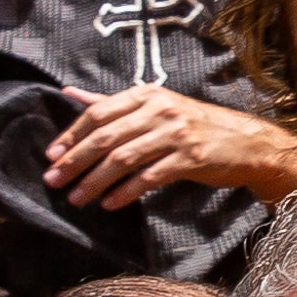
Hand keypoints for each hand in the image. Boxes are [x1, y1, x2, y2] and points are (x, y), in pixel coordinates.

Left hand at [44, 81, 296, 207]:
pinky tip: (110, 204)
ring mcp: (175, 133)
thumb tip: (69, 93)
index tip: (51, 156)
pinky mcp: (189, 158)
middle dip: (75, 161)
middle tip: (54, 180)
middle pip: (106, 137)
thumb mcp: (155, 106)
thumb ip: (112, 103)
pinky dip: (126, 192)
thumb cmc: (194, 125)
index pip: (98, 113)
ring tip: (77, 199)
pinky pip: (149, 177)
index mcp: (147, 95)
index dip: (71, 135)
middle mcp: (159, 109)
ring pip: (123, 159)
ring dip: (95, 182)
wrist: (245, 143)